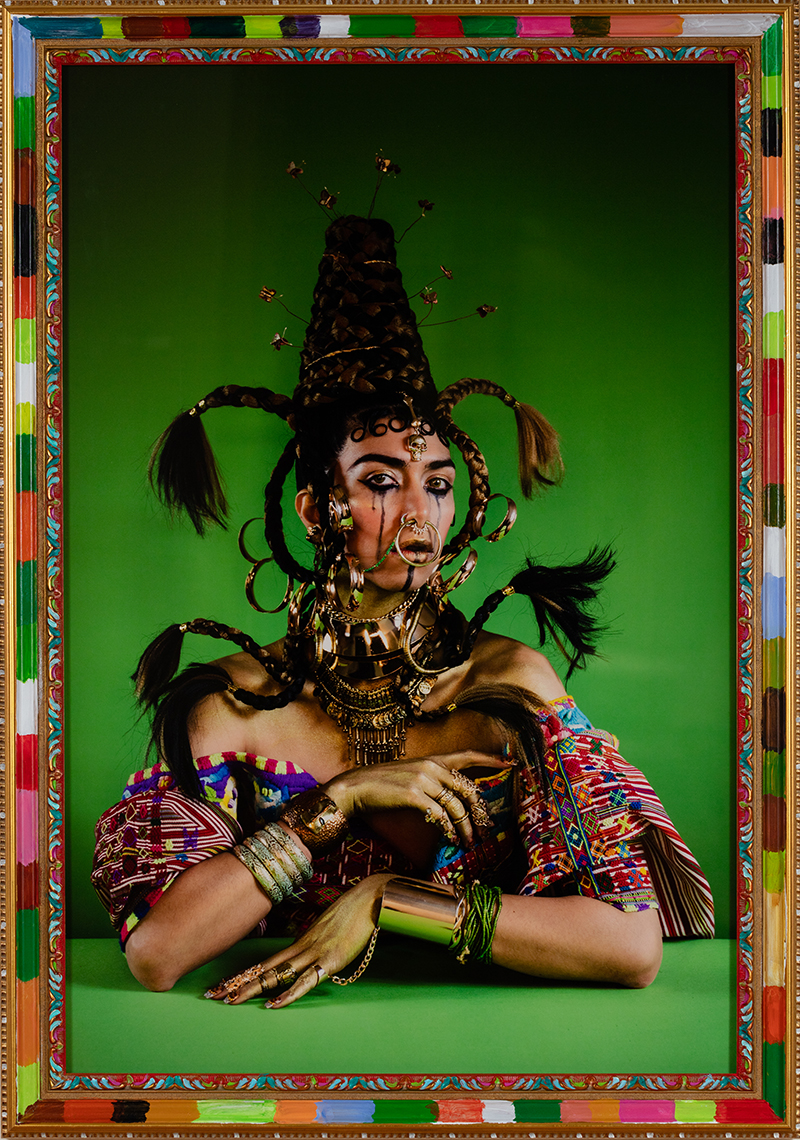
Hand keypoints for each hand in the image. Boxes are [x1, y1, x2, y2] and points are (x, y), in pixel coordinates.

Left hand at [204, 874, 392, 1008]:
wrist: (370, 899)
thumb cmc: (352, 914)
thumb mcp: (328, 931)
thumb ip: (315, 945)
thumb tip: (305, 958)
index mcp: (299, 943)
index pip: (264, 962)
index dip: (242, 974)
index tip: (221, 984)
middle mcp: (301, 948)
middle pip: (263, 969)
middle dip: (236, 983)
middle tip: (211, 994)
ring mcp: (314, 954)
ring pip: (276, 974)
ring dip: (252, 988)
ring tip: (231, 1000)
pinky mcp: (330, 961)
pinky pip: (304, 981)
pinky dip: (287, 994)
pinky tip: (273, 1004)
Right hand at [324, 751, 508, 848]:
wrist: (355, 787)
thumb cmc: (381, 784)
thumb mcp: (410, 774)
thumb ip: (431, 780)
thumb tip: (450, 797)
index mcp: (432, 760)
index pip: (467, 756)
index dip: (490, 759)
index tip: (510, 762)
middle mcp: (431, 767)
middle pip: (467, 789)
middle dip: (479, 812)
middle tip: (484, 830)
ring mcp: (423, 780)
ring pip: (456, 806)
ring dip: (466, 828)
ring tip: (469, 843)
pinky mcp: (414, 795)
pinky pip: (440, 815)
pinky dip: (449, 829)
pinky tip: (451, 839)